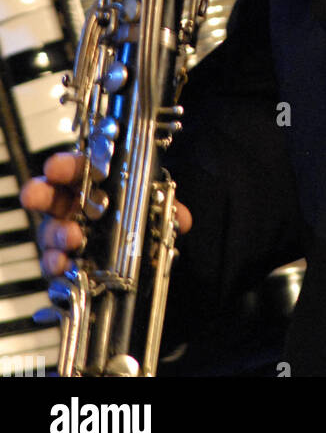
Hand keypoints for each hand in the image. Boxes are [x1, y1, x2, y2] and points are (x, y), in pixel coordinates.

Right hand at [20, 153, 192, 278]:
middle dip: (41, 193)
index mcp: (95, 183)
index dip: (65, 166)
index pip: (77, 167)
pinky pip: (54, 262)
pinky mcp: (66, 261)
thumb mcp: (159, 207)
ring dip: (56, 234)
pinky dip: (55, 265)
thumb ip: (168, 208)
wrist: (137, 257)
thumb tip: (182, 218)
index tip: (55, 168)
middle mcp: (75, 206)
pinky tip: (62, 266)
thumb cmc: (140, 218)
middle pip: (51, 195)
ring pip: (51, 230)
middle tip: (35, 195)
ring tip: (71, 238)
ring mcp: (68, 233)